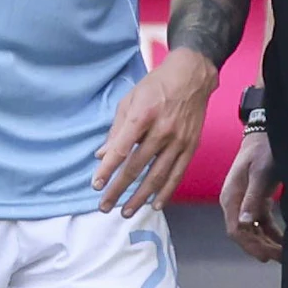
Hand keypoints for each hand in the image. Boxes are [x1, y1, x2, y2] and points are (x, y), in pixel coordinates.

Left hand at [93, 48, 217, 217]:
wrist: (192, 76)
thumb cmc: (156, 85)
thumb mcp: (130, 99)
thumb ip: (115, 129)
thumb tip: (101, 155)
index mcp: (143, 115)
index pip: (121, 149)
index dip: (107, 169)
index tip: (96, 185)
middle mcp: (162, 130)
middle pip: (137, 166)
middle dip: (118, 189)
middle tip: (104, 206)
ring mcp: (178, 140)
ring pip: (157, 175)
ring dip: (140, 197)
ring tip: (125, 212)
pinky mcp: (191, 146)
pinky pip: (177, 174)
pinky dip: (166, 191)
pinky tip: (155, 205)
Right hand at [220, 131, 282, 262]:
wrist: (265, 133)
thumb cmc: (263, 151)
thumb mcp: (261, 174)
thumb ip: (253, 198)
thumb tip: (243, 222)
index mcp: (231, 197)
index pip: (235, 230)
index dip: (249, 246)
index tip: (266, 257)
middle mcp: (234, 202)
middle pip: (244, 234)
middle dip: (261, 247)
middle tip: (282, 258)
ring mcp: (244, 202)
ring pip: (253, 230)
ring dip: (267, 243)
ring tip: (285, 254)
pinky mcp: (255, 200)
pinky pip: (261, 222)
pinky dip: (271, 233)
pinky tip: (283, 241)